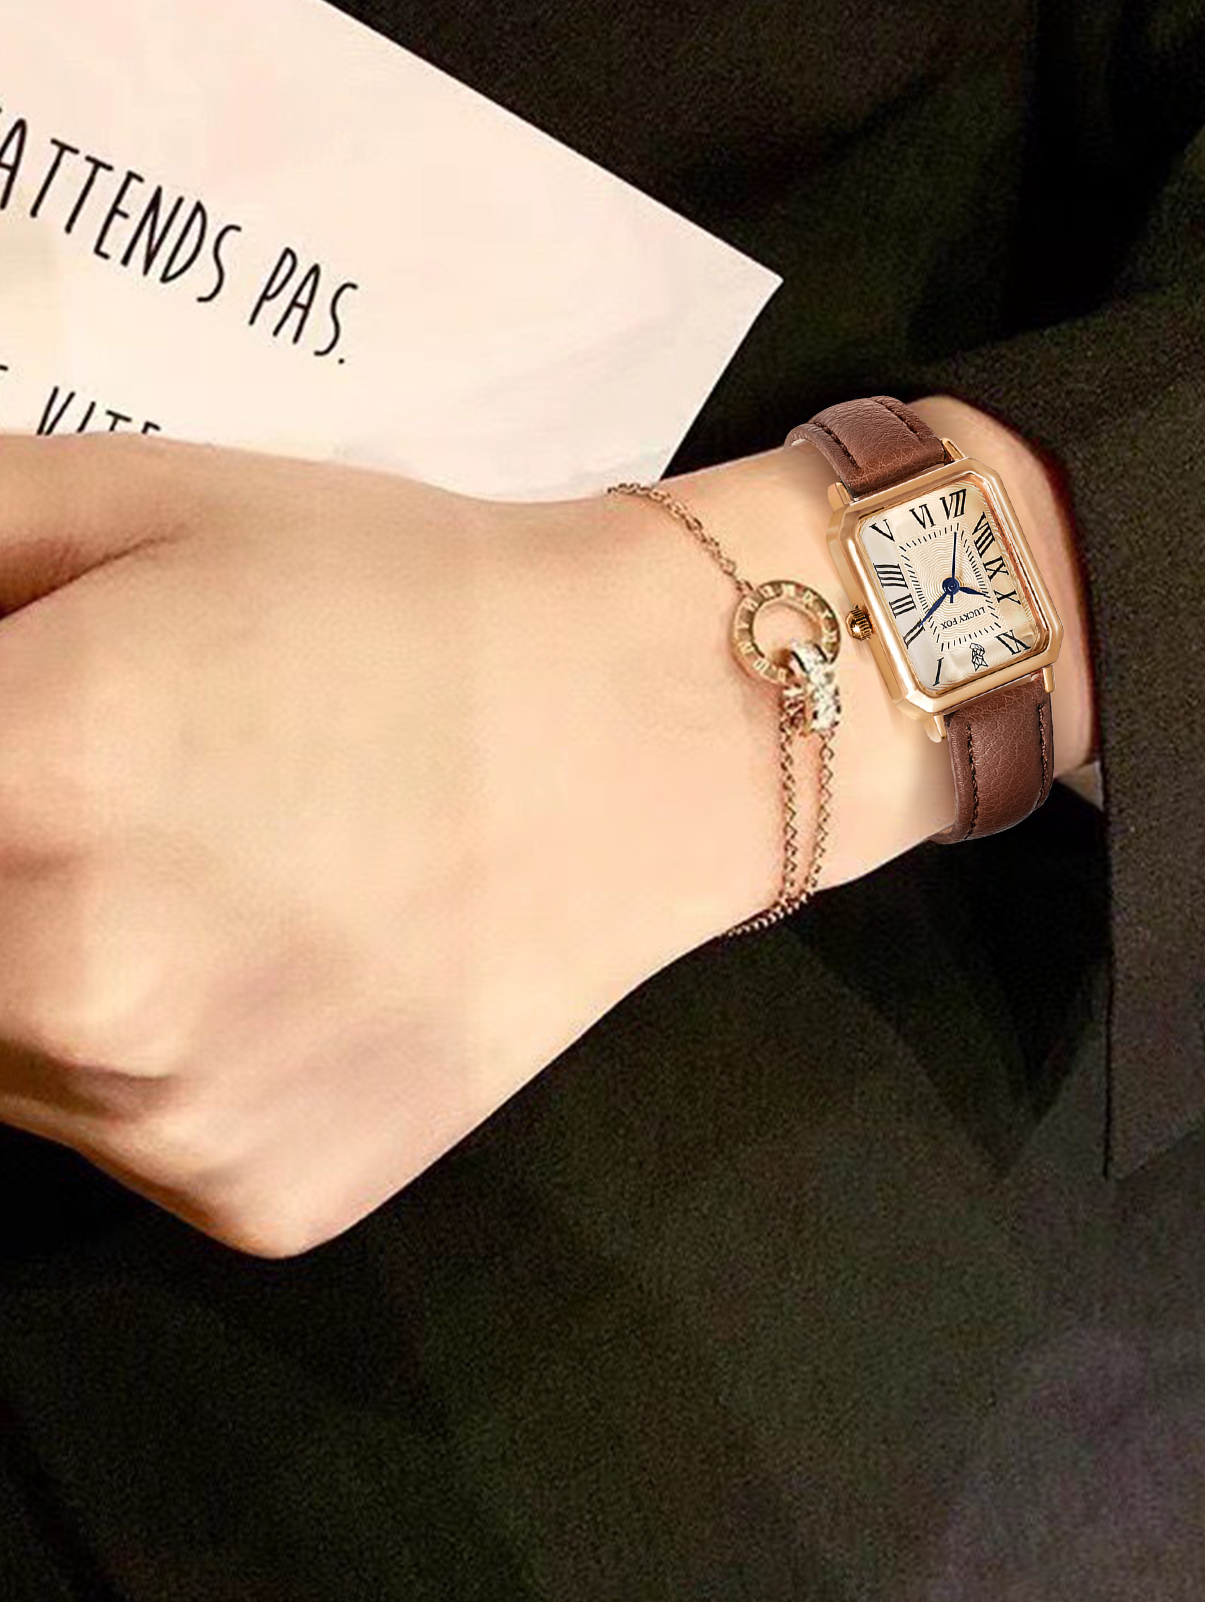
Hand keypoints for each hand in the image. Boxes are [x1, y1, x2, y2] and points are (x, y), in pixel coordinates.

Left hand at [0, 432, 701, 1257]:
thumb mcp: (130, 503)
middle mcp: (77, 989)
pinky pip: (124, 1134)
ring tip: (197, 868)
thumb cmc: (394, 598)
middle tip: (105, 798)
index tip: (16, 758)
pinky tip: (275, 960)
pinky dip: (152, 1055)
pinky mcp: (256, 1200)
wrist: (643, 733)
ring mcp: (169, 1122)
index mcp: (28, 782)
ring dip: (36, 972)